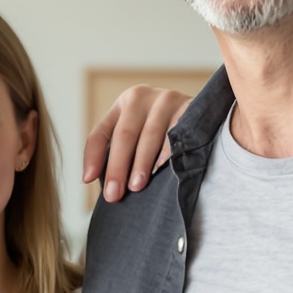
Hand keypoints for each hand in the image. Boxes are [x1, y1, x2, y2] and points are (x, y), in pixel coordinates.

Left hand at [83, 84, 190, 202]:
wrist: (204, 113)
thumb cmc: (161, 133)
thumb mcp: (136, 134)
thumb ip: (120, 152)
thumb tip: (101, 185)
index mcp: (121, 105)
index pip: (100, 132)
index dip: (92, 157)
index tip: (88, 180)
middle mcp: (140, 97)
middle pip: (124, 136)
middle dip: (117, 168)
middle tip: (113, 195)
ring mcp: (165, 100)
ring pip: (148, 136)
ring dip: (141, 164)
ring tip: (136, 187)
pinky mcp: (188, 107)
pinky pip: (175, 135)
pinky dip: (167, 155)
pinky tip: (161, 170)